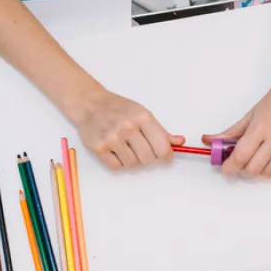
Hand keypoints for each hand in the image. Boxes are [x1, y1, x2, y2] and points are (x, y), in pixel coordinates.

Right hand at [68, 90, 184, 169]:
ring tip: (127, 148)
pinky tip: (117, 151)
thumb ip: (161, 131)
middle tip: (143, 150)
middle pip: (149, 159)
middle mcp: (127, 127)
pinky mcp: (98, 148)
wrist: (90, 104)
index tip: (164, 155)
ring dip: (133, 160)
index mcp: (142, 118)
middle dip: (149, 158)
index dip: (165, 155)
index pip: (162, 148)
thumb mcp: (143, 114)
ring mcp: (111, 138)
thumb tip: (180, 142)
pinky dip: (119, 163)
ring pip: (133, 165)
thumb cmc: (119, 109)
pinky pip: (116, 167)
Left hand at [201, 80, 270, 177]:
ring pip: (267, 174)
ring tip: (256, 157)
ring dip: (258, 170)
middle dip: (243, 169)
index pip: (240, 157)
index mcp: (260, 128)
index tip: (226, 168)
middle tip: (241, 161)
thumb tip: (209, 142)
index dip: (230, 167)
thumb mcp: (248, 116)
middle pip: (253, 170)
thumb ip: (229, 133)